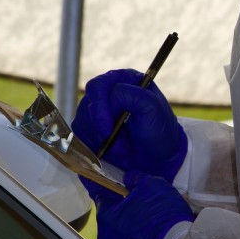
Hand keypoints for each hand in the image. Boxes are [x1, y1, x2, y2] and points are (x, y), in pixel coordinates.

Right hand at [71, 68, 187, 183]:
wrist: (157, 158)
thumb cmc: (159, 129)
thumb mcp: (152, 108)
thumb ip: (131, 94)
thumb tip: (111, 96)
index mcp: (124, 80)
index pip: (98, 86)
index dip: (99, 107)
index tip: (107, 129)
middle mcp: (108, 92)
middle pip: (87, 105)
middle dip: (99, 128)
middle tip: (116, 144)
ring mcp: (97, 110)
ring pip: (82, 122)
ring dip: (99, 139)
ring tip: (121, 149)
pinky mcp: (90, 128)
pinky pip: (80, 136)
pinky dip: (94, 146)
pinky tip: (111, 151)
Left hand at [92, 176, 193, 238]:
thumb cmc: (162, 216)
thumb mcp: (153, 185)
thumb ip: (136, 179)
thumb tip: (128, 178)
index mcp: (106, 215)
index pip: (98, 193)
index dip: (99, 184)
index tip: (94, 178)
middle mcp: (105, 238)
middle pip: (111, 216)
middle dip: (122, 209)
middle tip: (140, 203)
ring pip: (120, 235)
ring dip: (130, 227)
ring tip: (150, 223)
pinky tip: (153, 238)